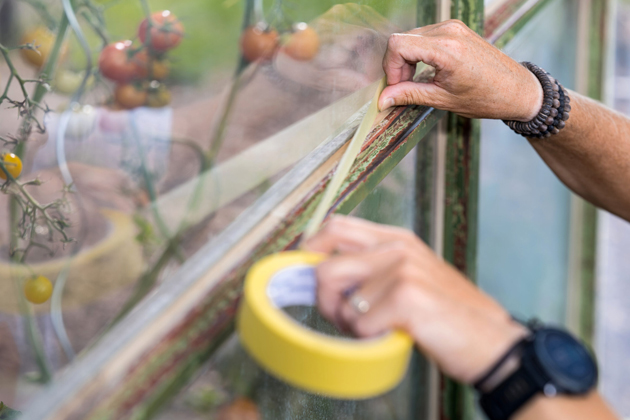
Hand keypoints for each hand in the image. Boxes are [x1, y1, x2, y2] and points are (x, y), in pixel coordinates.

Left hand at [304, 216, 528, 383]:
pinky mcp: (408, 297)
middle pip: (325, 267)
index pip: (335, 227)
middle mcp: (398, 247)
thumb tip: (319, 273)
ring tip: (376, 330)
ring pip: (339, 301)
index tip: (308, 276)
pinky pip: (359, 324)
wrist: (492, 343)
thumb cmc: (446, 315)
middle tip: (344, 318)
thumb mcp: (410, 278)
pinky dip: (369, 340)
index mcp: (397, 238)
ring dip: (349, 325)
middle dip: (324, 300)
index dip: (310, 250)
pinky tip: (393, 337)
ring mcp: (403, 269)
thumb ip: (371, 269)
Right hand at [378, 20, 542, 121]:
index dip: (390, 68)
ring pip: (411, 36)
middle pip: (402, 39)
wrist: (516, 90)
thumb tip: (383, 99)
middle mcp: (448, 32)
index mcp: (446, 49)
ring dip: (406, 59)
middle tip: (404, 87)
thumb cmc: (486, 97)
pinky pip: (424, 36)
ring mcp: (452, 27)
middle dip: (396, 65)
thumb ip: (409, 95)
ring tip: (416, 80)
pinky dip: (418, 53)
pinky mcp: (455, 28)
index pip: (398, 45)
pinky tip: (426, 70)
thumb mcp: (442, 100)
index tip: (396, 87)